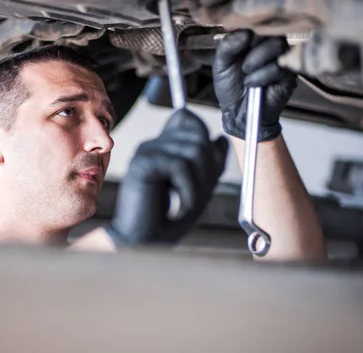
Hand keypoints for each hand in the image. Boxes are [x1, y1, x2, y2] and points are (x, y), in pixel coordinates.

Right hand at [105, 108, 227, 245]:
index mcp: (162, 148)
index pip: (188, 119)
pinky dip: (188, 190)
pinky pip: (180, 165)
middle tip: (199, 196)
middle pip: (198, 136)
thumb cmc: (165, 221)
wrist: (142, 243)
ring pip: (193, 150)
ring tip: (189, 204)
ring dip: (200, 183)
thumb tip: (221, 139)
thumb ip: (209, 164)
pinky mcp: (142, 164)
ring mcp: (146, 152)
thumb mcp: (197, 189)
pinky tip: (181, 207)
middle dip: (209, 169)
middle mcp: (153, 145)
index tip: (206, 172)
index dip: (205, 141)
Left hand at [212, 30, 295, 141]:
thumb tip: (244, 32)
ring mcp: (282, 57)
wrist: (239, 113)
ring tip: (246, 74)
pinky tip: (254, 84)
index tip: (238, 44)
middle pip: (270, 28)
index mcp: (253, 38)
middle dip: (252, 47)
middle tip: (242, 64)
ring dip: (257, 60)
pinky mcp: (289, 73)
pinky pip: (280, 65)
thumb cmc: (231, 87)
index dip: (247, 29)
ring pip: (277, 44)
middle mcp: (269, 44)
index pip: (257, 19)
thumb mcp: (221, 65)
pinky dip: (262, 76)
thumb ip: (227, 46)